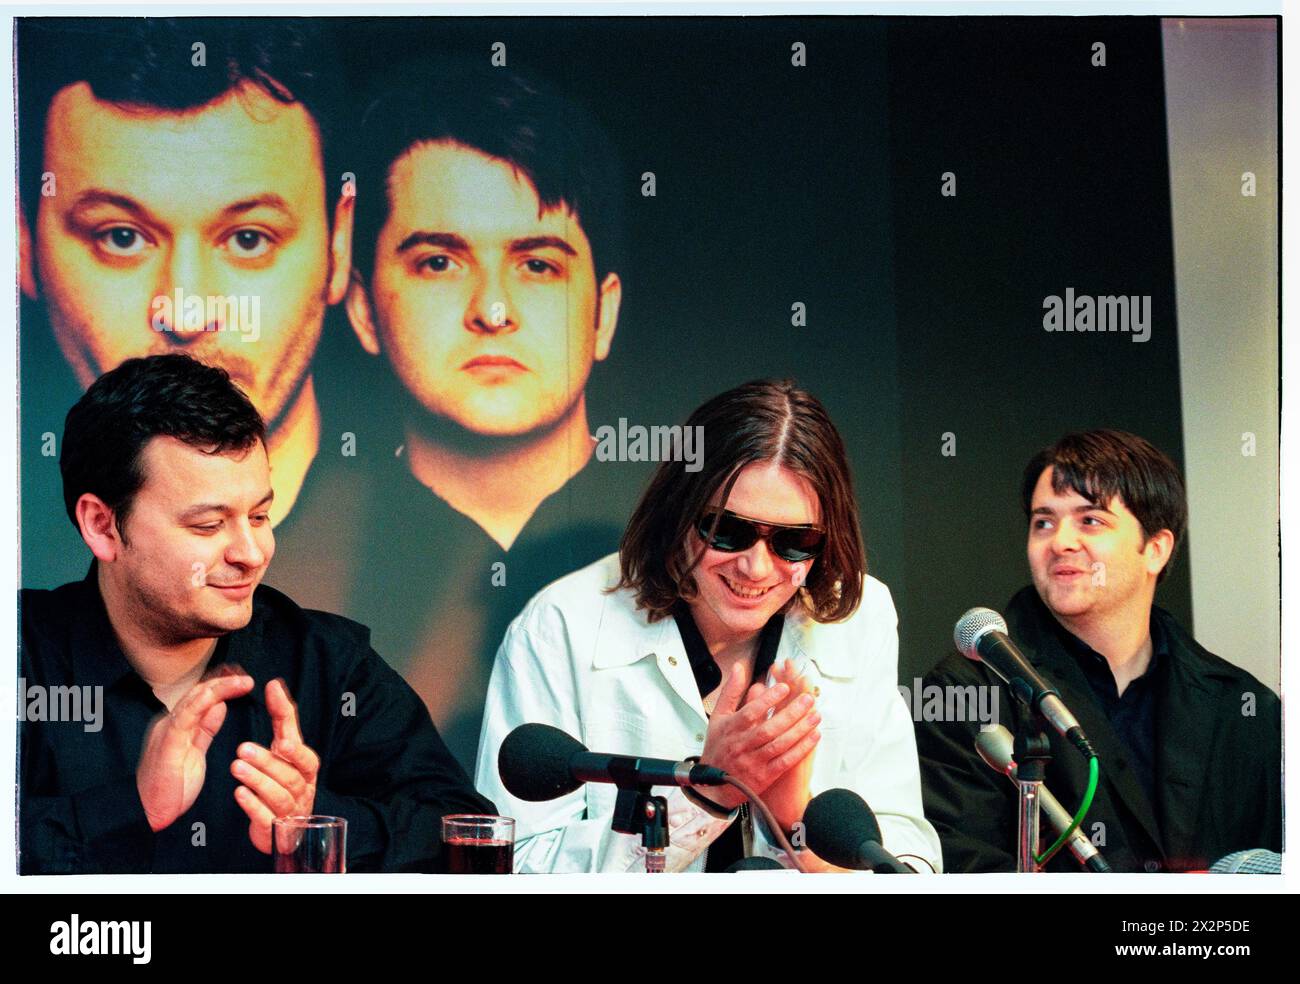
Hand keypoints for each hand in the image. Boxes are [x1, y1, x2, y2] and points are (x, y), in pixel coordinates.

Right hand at [137, 667, 254, 832]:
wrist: (148, 813)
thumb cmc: (170, 788)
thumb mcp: (194, 753)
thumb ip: (205, 729)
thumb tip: (220, 706)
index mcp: (178, 726)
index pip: (201, 698)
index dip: (221, 685)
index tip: (241, 677)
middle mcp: (171, 724)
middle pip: (199, 693)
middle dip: (223, 680)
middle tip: (245, 675)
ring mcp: (167, 732)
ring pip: (194, 700)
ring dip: (220, 687)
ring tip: (242, 681)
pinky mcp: (167, 744)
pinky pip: (185, 717)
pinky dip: (202, 703)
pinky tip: (218, 695)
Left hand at [231, 678, 320, 854]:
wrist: (286, 829)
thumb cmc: (284, 782)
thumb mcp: (284, 750)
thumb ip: (282, 720)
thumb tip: (274, 684)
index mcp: (304, 765)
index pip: (300, 746)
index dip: (290, 734)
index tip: (279, 727)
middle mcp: (302, 786)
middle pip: (290, 774)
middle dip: (268, 761)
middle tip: (242, 749)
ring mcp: (290, 809)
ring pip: (279, 794)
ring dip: (258, 780)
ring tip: (236, 767)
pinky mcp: (275, 829)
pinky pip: (266, 818)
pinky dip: (253, 806)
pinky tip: (239, 794)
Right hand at [698, 661, 820, 810]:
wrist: (714, 784)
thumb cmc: (718, 746)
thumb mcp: (718, 717)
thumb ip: (731, 691)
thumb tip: (739, 668)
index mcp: (731, 729)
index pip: (750, 713)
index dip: (767, 700)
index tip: (785, 687)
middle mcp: (742, 745)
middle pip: (768, 729)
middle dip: (791, 713)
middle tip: (808, 699)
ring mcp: (754, 762)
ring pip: (779, 745)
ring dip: (800, 730)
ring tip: (816, 715)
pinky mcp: (765, 776)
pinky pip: (785, 762)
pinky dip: (801, 749)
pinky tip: (814, 737)